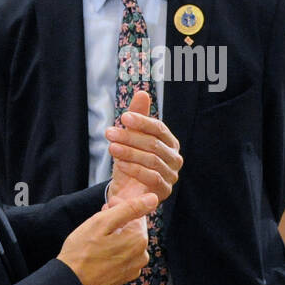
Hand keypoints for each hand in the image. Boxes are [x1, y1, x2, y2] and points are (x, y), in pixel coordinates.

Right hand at [59, 193, 157, 284]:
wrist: (71, 282)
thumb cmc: (81, 252)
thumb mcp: (102, 222)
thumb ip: (129, 208)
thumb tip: (153, 199)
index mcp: (139, 239)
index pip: (135, 212)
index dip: (118, 208)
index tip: (104, 209)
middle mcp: (142, 254)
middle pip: (133, 227)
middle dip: (117, 222)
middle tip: (98, 223)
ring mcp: (135, 268)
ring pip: (128, 241)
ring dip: (115, 236)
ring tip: (96, 239)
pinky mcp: (126, 276)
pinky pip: (125, 255)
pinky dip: (115, 251)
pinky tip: (100, 252)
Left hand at [106, 90, 181, 205]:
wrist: (125, 191)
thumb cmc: (130, 161)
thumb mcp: (130, 138)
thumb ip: (137, 117)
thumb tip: (142, 93)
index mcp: (170, 143)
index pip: (159, 128)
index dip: (142, 121)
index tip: (124, 117)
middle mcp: (175, 158)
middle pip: (154, 144)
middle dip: (130, 137)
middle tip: (110, 133)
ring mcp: (171, 175)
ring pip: (152, 160)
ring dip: (130, 152)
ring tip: (112, 147)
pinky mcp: (164, 190)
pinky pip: (152, 177)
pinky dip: (135, 169)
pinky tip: (120, 164)